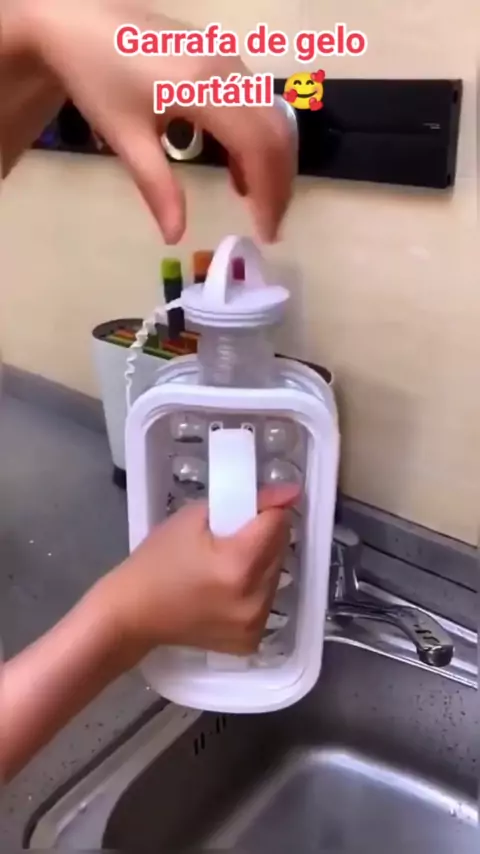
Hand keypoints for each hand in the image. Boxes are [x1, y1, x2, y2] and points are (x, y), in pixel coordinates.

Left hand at [16, 0, 295, 242]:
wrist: (76, 20)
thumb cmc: (97, 76)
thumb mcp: (125, 138)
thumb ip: (157, 188)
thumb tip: (175, 236)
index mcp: (206, 87)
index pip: (258, 147)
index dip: (269, 193)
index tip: (265, 233)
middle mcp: (229, 69)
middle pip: (276, 133)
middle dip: (279, 183)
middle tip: (270, 226)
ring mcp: (229, 60)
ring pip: (273, 118)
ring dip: (272, 164)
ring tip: (258, 205)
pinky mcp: (222, 60)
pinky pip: (257, 106)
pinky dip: (258, 143)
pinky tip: (240, 174)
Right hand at [101, 484, 298, 662]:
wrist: (131, 614)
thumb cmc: (156, 561)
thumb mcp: (193, 518)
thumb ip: (243, 503)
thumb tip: (290, 495)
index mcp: (240, 563)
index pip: (278, 523)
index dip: (267, 509)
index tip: (252, 507)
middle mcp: (255, 598)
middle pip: (280, 550)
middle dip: (262, 536)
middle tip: (230, 535)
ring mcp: (254, 623)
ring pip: (275, 576)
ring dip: (260, 563)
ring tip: (226, 563)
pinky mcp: (250, 640)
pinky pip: (265, 602)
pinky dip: (252, 591)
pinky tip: (225, 589)